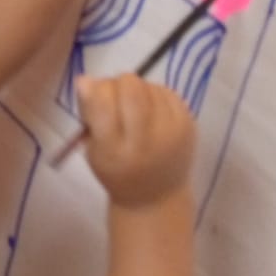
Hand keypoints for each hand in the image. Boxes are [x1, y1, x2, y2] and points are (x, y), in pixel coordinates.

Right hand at [77, 74, 193, 207]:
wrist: (157, 196)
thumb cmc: (116, 173)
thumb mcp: (93, 150)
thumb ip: (90, 114)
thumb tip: (86, 79)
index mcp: (114, 150)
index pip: (101, 101)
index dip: (94, 91)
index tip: (94, 97)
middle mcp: (144, 140)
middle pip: (129, 85)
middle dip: (117, 84)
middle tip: (115, 99)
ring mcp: (171, 131)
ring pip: (148, 84)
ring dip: (136, 90)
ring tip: (134, 110)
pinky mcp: (189, 124)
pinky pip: (167, 90)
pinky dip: (154, 94)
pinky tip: (151, 111)